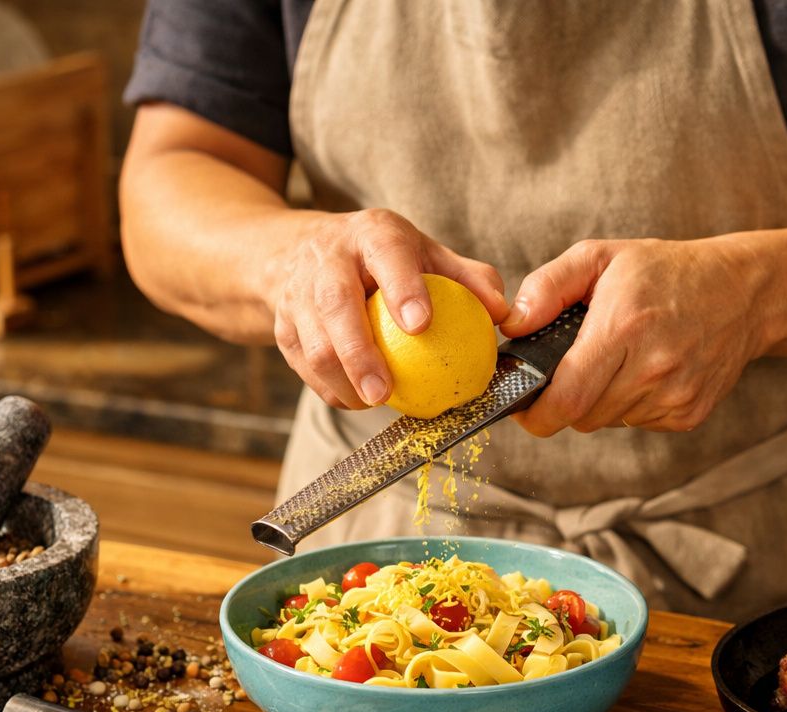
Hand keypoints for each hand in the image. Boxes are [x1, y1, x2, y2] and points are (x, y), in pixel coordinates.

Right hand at [273, 209, 508, 408]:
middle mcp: (328, 258)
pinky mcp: (283, 326)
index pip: (387, 256)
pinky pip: (304, 366)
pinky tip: (356, 400)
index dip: (402, 289)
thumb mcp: (423, 253)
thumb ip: (468, 279)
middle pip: (335, 306)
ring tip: (372, 402)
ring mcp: (298, 292)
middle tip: (384, 392)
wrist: (297, 252)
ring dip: (342, 381)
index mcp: (372, 235)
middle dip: (358, 353)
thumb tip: (503, 313)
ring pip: (313, 344)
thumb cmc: (382, 259)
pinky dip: (330, 389)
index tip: (421, 325)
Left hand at [500, 238, 771, 435]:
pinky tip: (646, 370)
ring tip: (618, 360)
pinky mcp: (689, 414)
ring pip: (607, 421)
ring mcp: (675, 396)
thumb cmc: (664, 271)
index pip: (566, 399)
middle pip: (581, 416)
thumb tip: (512, 323)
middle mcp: (653, 368)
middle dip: (565, 399)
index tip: (523, 405)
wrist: (743, 293)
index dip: (535, 413)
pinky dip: (630, 404)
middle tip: (574, 366)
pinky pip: (637, 422)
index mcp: (624, 328)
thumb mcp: (600, 257)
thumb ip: (547, 286)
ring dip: (599, 400)